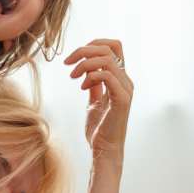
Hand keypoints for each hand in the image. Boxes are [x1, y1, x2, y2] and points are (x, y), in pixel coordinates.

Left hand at [63, 39, 133, 161]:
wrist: (104, 149)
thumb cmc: (99, 128)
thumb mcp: (93, 100)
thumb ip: (94, 84)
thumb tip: (86, 70)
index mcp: (120, 78)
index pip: (114, 46)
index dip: (93, 43)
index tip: (75, 56)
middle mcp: (126, 80)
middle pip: (109, 48)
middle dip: (84, 51)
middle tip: (67, 63)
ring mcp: (125, 89)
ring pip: (108, 60)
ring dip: (85, 64)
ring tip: (72, 76)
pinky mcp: (122, 100)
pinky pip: (107, 76)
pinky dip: (91, 76)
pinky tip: (82, 87)